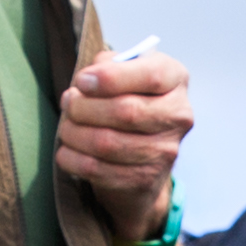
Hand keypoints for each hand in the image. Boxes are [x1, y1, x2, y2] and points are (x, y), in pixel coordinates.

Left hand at [53, 39, 193, 220]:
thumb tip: (86, 81)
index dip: (111, 77)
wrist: (142, 154)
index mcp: (176, 80)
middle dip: (85, 107)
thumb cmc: (128, 100)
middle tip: (68, 103)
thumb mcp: (124, 73)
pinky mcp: (144, 179)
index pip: (152, 75)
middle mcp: (178, 116)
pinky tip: (67, 150)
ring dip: (74, 133)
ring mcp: (164, 151)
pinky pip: (97, 169)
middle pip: (126, 111)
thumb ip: (108, 66)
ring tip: (66, 126)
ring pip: (107, 143)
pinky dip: (72, 158)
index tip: (82, 81)